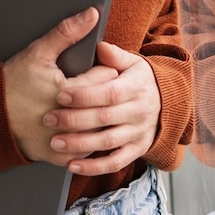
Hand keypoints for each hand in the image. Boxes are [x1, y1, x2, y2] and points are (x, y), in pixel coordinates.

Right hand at [4, 9, 116, 165]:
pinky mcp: (59, 156)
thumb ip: (66, 32)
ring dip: (99, 119)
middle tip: (92, 86)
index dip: (103, 70)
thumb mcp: (37, 53)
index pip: (107, 78)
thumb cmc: (11, 85)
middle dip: (104, 95)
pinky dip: (87, 139)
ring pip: (101, 130)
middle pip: (107, 105)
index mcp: (67, 94)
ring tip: (88, 106)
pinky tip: (80, 127)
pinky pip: (86, 150)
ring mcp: (64, 142)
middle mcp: (68, 122)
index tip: (96, 69)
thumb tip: (90, 15)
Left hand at [43, 41, 160, 176]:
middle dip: (74, 120)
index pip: (109, 93)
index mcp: (136, 87)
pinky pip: (115, 162)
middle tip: (49, 119)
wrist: (165, 102)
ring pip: (107, 142)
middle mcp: (139, 111)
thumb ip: (115, 56)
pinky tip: (72, 165)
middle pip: (105, 118)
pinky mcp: (136, 150)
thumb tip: (101, 47)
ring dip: (79, 144)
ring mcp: (138, 133)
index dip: (85, 95)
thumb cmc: (138, 80)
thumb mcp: (132, 63)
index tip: (61, 95)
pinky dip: (93, 167)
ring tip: (55, 142)